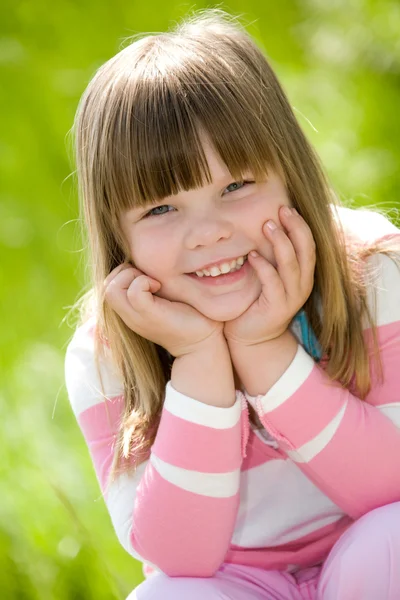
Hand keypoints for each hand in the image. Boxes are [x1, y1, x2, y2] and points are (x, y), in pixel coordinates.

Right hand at [103, 264, 223, 357]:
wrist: (204, 343)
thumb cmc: (191, 317)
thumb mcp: (166, 298)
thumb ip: (153, 285)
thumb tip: (152, 260)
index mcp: (131, 311)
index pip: (107, 285)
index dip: (123, 272)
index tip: (148, 277)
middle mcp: (129, 315)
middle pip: (105, 286)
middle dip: (124, 272)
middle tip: (148, 277)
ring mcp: (137, 317)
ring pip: (111, 288)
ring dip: (131, 276)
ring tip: (152, 282)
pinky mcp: (149, 316)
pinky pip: (134, 292)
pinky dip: (144, 282)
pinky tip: (160, 287)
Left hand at [224, 206, 315, 347]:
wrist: (251, 338)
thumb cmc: (256, 301)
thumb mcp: (268, 276)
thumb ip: (271, 256)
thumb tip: (263, 225)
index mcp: (303, 275)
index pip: (309, 245)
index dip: (301, 225)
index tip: (287, 208)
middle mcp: (302, 285)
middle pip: (306, 250)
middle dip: (296, 228)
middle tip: (281, 210)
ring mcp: (291, 297)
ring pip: (291, 264)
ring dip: (280, 243)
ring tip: (266, 226)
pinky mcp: (276, 308)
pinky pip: (272, 282)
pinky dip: (263, 267)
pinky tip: (252, 255)